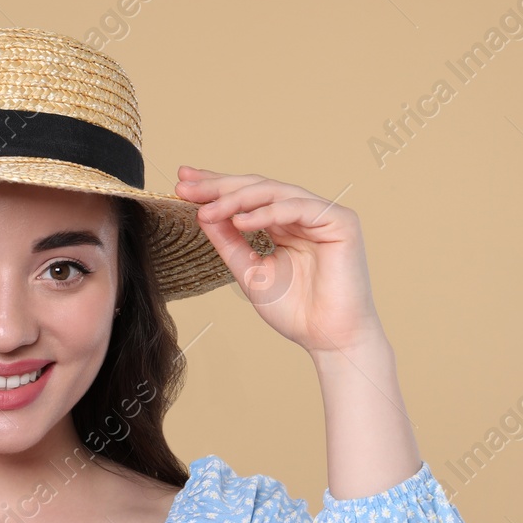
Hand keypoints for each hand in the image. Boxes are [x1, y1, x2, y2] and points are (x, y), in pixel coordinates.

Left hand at [174, 165, 383, 356]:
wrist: (328, 338)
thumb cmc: (295, 311)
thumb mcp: (249, 271)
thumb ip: (229, 241)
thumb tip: (202, 213)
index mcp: (285, 224)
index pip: (247, 197)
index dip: (215, 188)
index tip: (182, 184)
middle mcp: (304, 214)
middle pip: (257, 188)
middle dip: (219, 186)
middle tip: (186, 186)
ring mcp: (324, 214)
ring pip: (274, 192)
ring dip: (236, 199)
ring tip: (207, 210)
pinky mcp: (341, 220)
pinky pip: (296, 207)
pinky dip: (266, 213)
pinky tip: (240, 221)